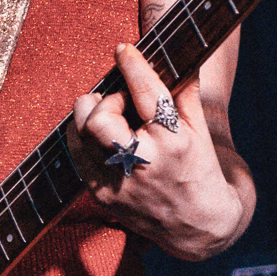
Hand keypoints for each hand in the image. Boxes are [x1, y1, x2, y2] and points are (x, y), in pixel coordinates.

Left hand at [67, 44, 243, 259]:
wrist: (197, 226)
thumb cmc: (199, 168)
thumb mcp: (199, 130)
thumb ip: (184, 91)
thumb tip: (175, 53)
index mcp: (173, 142)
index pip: (146, 94)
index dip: (132, 66)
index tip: (123, 49)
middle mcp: (143, 164)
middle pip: (97, 118)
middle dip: (105, 100)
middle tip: (120, 102)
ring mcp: (118, 183)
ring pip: (79, 134)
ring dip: (91, 118)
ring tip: (112, 120)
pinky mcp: (101, 196)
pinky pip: (77, 155)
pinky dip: (85, 139)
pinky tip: (104, 139)